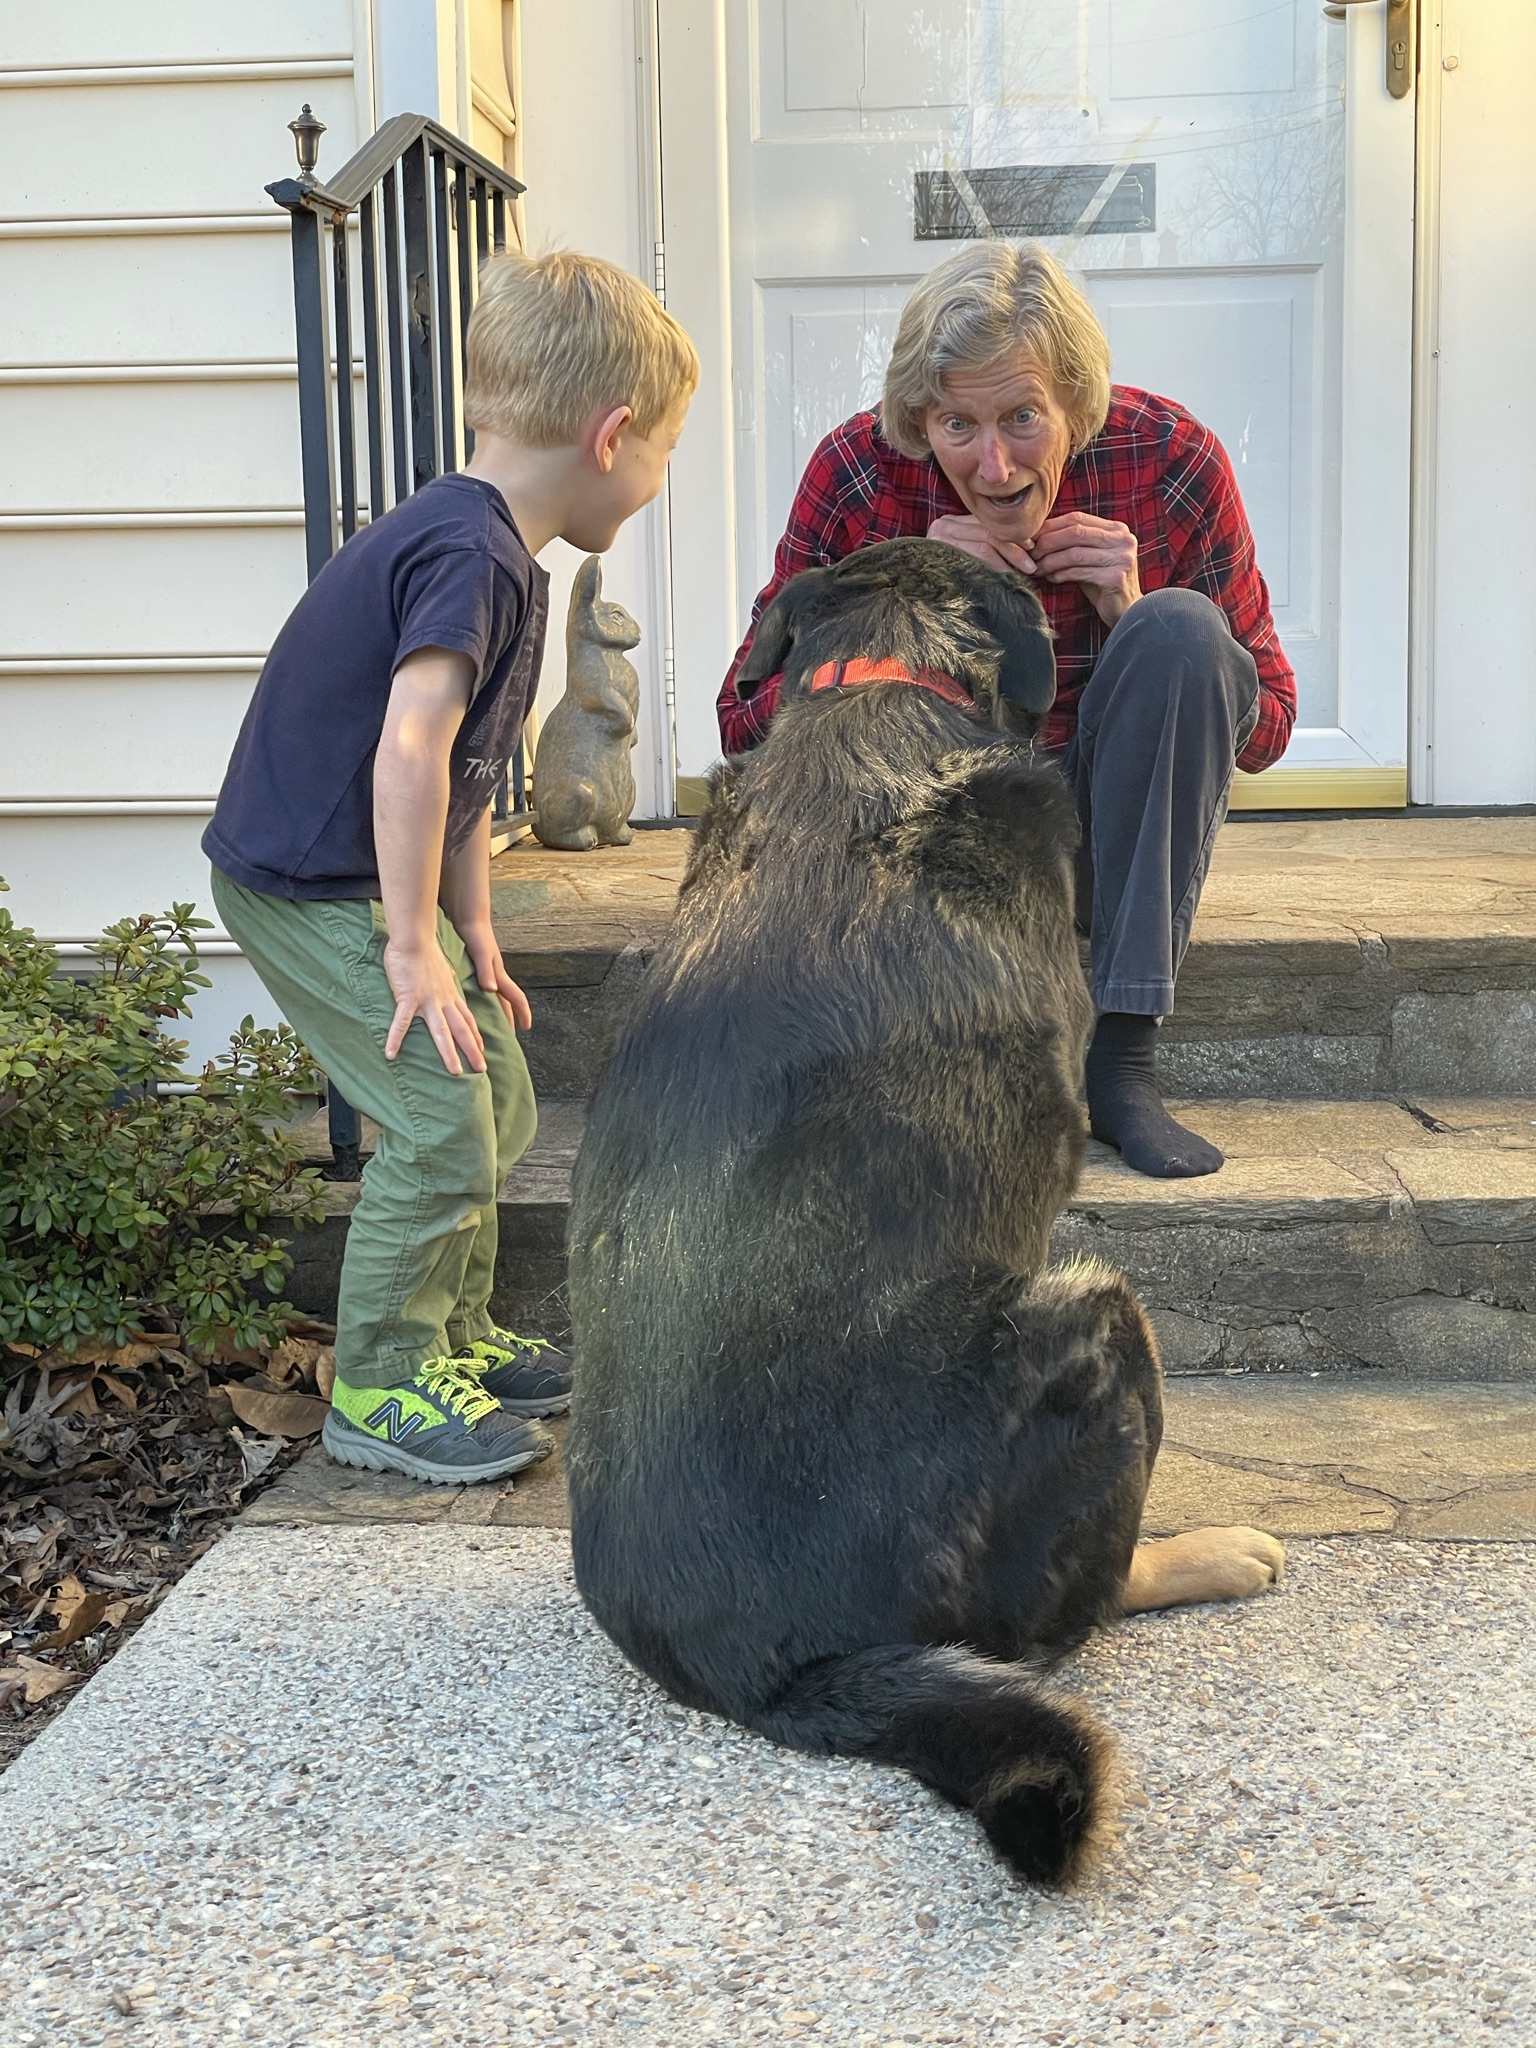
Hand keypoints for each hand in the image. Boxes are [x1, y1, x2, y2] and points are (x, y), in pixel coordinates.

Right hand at [382, 936, 486, 1073]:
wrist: (414, 939)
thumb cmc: (425, 951)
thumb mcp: (443, 967)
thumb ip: (447, 977)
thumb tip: (452, 976)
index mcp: (450, 995)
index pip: (467, 1020)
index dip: (476, 1037)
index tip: (482, 1051)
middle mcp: (444, 1001)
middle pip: (462, 1030)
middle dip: (472, 1051)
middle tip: (482, 1069)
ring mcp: (427, 1001)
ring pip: (442, 1031)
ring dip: (449, 1053)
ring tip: (455, 1072)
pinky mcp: (408, 998)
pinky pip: (402, 1022)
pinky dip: (396, 1039)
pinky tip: (390, 1053)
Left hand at [459, 921, 532, 1033]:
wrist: (468, 916)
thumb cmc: (476, 934)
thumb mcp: (481, 953)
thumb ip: (486, 971)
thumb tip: (492, 990)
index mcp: (499, 975)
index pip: (516, 998)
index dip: (523, 1013)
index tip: (526, 1028)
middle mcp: (496, 975)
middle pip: (506, 1000)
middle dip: (509, 1018)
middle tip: (507, 1036)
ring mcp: (487, 971)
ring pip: (496, 996)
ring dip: (495, 1010)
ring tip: (489, 1025)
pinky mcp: (477, 966)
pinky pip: (484, 988)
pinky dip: (481, 999)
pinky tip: (472, 1004)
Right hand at [926, 513, 1035, 577]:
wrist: (912, 594)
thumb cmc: (945, 577)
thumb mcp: (966, 552)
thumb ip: (984, 542)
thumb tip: (1022, 544)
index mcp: (951, 522)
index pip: (988, 524)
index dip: (1012, 535)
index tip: (1031, 547)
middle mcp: (943, 525)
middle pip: (988, 531)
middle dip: (1014, 548)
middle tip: (1031, 565)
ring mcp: (938, 539)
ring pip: (984, 543)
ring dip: (1008, 560)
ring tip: (1022, 573)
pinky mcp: (939, 554)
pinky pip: (975, 557)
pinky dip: (994, 568)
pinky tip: (1005, 578)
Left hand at [1028, 513, 1141, 626]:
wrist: (1125, 610)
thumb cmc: (1102, 583)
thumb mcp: (1089, 557)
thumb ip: (1073, 542)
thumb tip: (1038, 534)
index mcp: (1116, 529)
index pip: (1077, 518)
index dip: (1051, 526)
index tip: (1031, 537)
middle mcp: (1123, 539)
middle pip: (1076, 532)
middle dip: (1048, 542)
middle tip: (1031, 554)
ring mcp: (1122, 557)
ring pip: (1075, 553)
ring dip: (1051, 561)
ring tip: (1037, 568)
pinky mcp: (1116, 577)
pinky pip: (1079, 572)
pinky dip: (1061, 574)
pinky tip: (1051, 578)